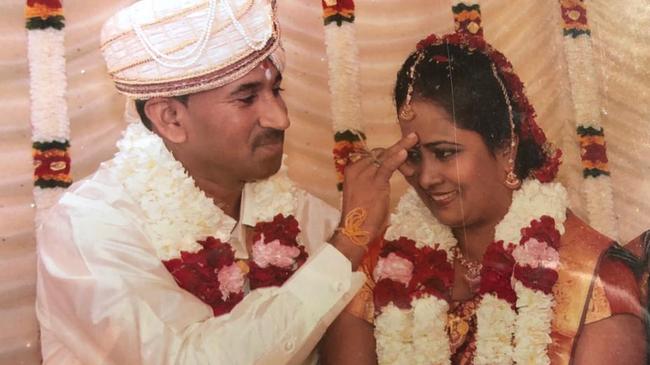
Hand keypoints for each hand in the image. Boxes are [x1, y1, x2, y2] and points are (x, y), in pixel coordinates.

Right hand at [332, 133, 417, 267]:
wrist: (355, 229)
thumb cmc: (361, 215)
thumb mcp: (364, 192)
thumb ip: (372, 180)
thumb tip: (384, 175)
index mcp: (352, 170)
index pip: (371, 155)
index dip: (386, 152)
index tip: (399, 148)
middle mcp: (357, 168)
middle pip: (379, 153)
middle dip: (395, 148)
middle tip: (411, 138)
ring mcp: (365, 174)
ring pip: (385, 155)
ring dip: (401, 146)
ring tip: (414, 137)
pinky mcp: (375, 182)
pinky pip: (387, 165)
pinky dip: (397, 157)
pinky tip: (405, 151)